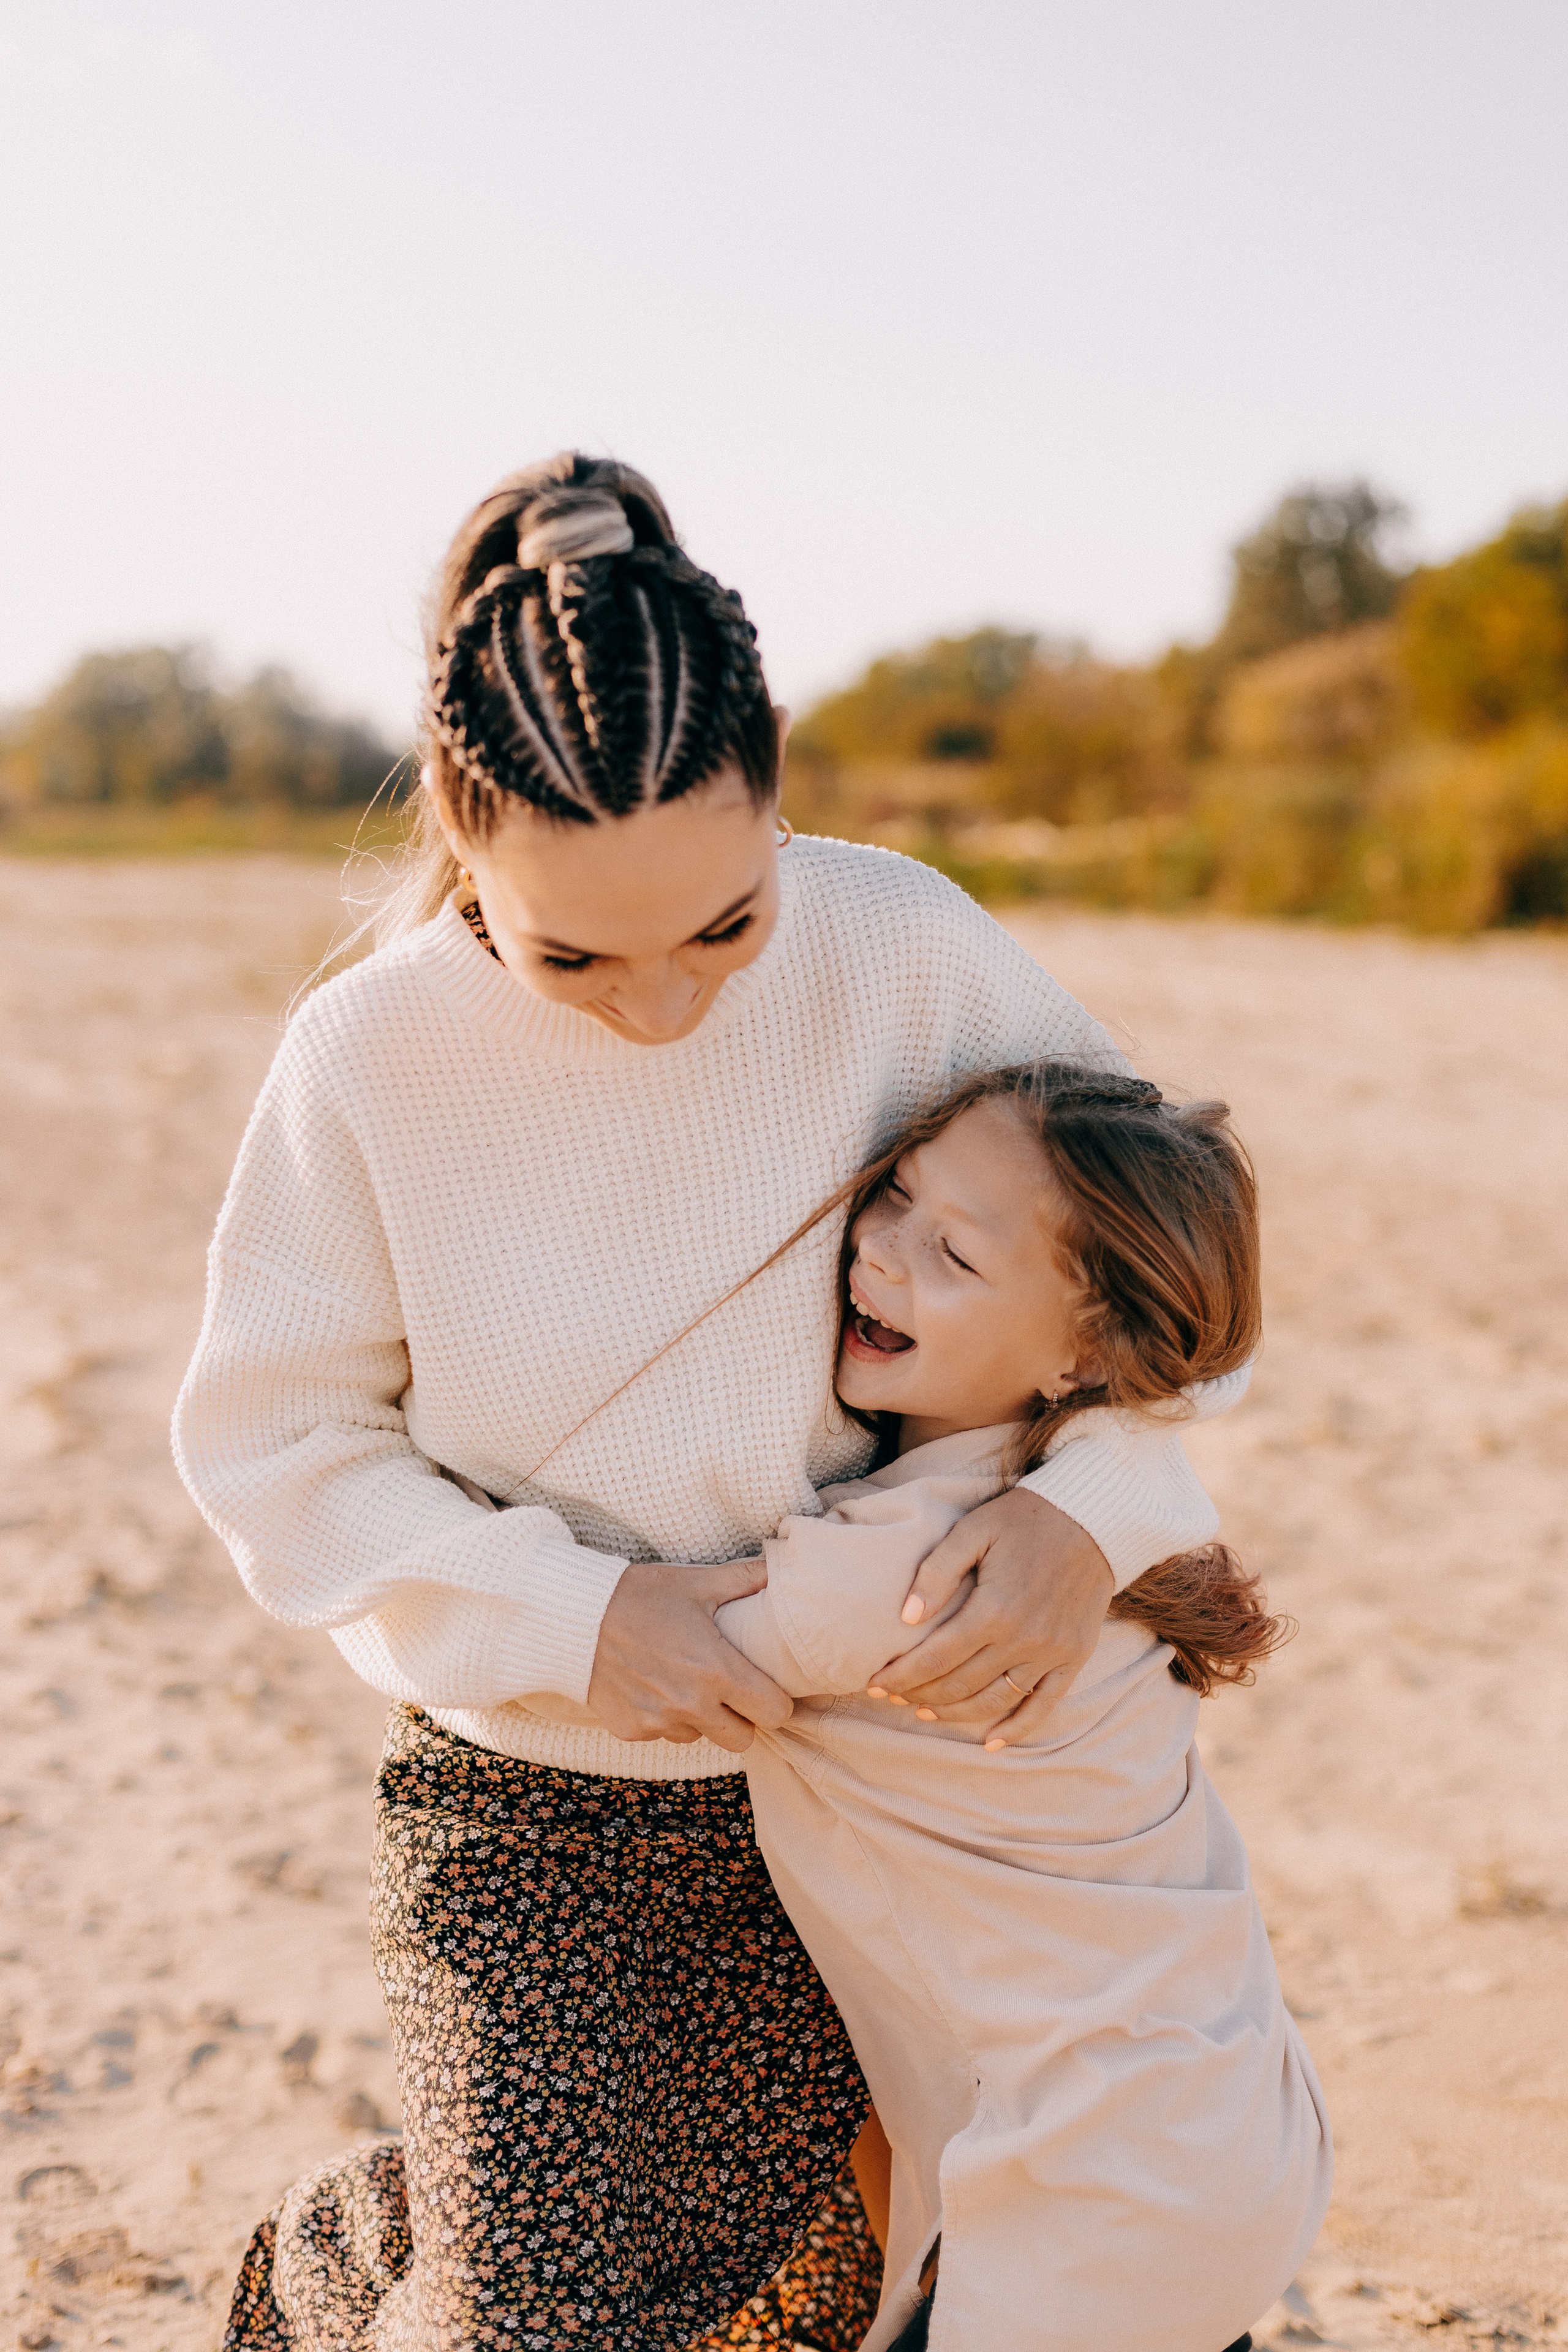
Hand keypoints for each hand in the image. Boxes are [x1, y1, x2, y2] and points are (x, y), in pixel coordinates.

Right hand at [588, 1560, 793, 1752]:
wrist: (574, 1615)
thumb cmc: (639, 1595)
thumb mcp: (695, 1582)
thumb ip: (744, 1579)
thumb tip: (778, 1568)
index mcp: (716, 1670)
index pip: (774, 1712)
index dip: (776, 1700)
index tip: (766, 1686)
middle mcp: (690, 1705)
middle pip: (743, 1739)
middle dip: (742, 1718)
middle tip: (729, 1690)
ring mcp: (658, 1722)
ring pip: (701, 1737)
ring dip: (701, 1718)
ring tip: (684, 1681)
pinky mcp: (632, 1730)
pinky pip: (663, 1734)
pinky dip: (664, 1718)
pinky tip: (652, 1685)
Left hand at [867, 1490, 1112, 1746]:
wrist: (1094, 1517)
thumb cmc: (1026, 1519)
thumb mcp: (974, 1530)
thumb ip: (938, 1572)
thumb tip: (906, 1616)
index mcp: (993, 1610)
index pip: (934, 1659)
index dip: (899, 1677)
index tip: (873, 1684)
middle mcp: (1022, 1640)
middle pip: (959, 1685)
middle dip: (918, 1695)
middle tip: (892, 1697)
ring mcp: (1051, 1653)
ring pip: (994, 1702)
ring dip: (955, 1714)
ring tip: (924, 1712)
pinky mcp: (1073, 1658)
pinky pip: (1044, 1706)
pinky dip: (1016, 1729)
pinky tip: (990, 1742)